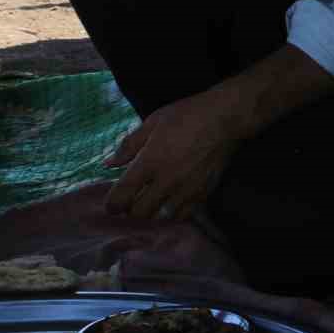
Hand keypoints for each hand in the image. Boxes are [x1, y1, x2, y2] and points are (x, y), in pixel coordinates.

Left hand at [104, 88, 242, 220]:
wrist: (224, 118)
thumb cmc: (186, 115)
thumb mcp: (153, 123)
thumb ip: (129, 146)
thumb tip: (108, 164)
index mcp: (150, 161)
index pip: (122, 195)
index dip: (112, 204)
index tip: (112, 203)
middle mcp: (166, 180)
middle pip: (139, 213)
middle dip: (131, 210)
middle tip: (132, 200)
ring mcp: (186, 189)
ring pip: (161, 217)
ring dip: (153, 212)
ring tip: (153, 201)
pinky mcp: (203, 193)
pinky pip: (183, 215)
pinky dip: (173, 212)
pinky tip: (172, 201)